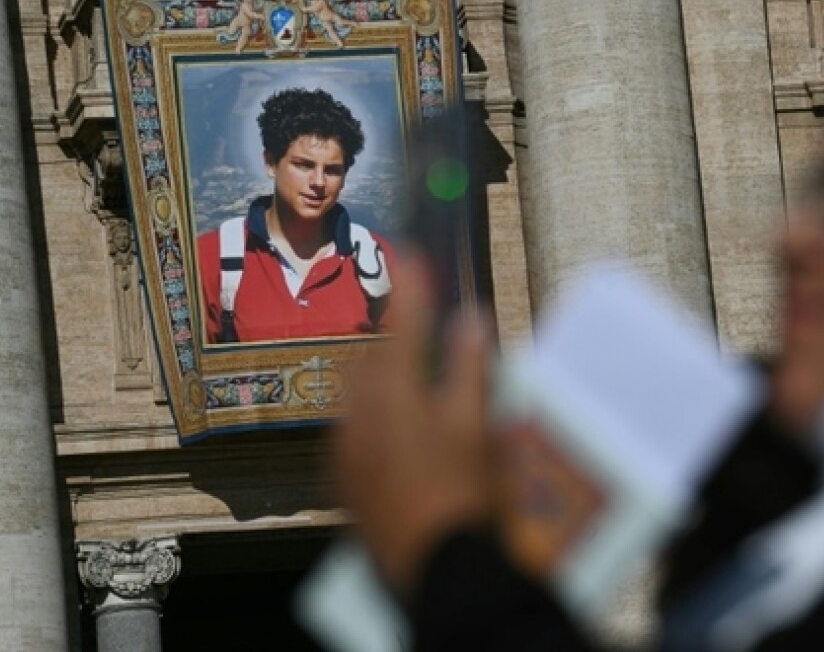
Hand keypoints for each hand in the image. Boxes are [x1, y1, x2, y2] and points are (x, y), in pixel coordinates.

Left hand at [333, 255, 495, 594]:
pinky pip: (352, 430)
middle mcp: (358, 414)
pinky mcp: (344, 479)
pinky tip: (399, 433)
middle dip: (395, 339)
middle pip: (372, 358)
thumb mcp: (478, 425)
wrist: (437, 569)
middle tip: (421, 329)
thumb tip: (470, 319)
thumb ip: (470, 367)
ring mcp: (346, 449)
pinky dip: (374, 416)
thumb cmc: (464, 495)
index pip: (403, 324)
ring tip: (415, 384)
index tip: (413, 254)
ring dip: (383, 378)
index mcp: (394, 393)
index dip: (411, 287)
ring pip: (358, 395)